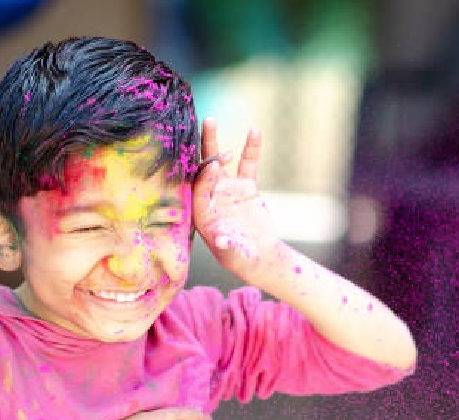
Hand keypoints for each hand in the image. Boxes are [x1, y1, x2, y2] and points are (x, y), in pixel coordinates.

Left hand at [192, 117, 279, 279]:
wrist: (259, 257)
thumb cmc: (241, 259)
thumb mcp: (233, 254)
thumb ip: (226, 245)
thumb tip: (220, 239)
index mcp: (202, 214)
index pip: (199, 191)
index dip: (205, 179)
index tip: (213, 167)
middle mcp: (211, 198)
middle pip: (201, 170)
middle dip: (199, 149)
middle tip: (199, 127)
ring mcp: (227, 190)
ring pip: (220, 162)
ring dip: (214, 142)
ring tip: (210, 120)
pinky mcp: (245, 186)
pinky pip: (248, 164)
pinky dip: (251, 149)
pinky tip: (254, 131)